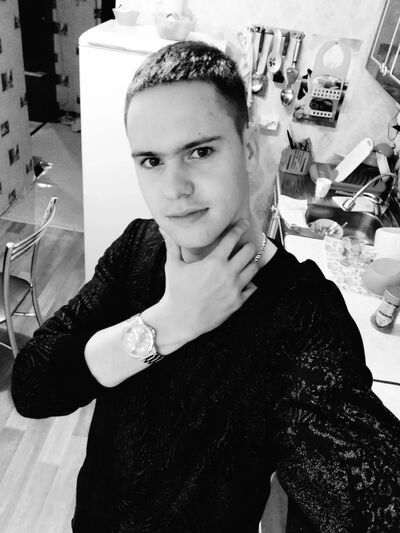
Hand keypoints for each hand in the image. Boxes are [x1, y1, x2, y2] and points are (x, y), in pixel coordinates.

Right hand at [159, 219, 258, 339]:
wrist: (179, 320)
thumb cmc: (175, 291)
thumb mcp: (173, 266)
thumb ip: (173, 244)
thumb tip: (163, 227)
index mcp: (213, 262)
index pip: (233, 237)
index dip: (239, 227)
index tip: (243, 223)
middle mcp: (227, 273)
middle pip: (249, 251)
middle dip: (248, 245)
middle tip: (245, 244)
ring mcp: (234, 289)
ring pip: (254, 269)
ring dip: (251, 263)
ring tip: (245, 262)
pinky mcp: (237, 303)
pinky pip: (252, 287)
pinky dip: (250, 282)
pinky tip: (243, 279)